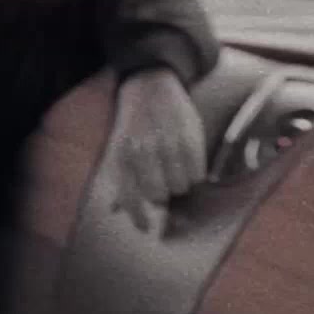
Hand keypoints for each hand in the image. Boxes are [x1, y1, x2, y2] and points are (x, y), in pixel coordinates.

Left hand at [95, 69, 207, 235]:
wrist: (149, 84)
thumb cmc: (133, 123)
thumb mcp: (117, 148)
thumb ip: (119, 179)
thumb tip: (115, 210)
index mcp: (123, 156)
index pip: (132, 197)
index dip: (140, 217)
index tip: (147, 229)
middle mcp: (143, 152)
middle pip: (161, 195)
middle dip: (164, 193)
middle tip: (165, 180)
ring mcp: (168, 144)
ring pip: (182, 186)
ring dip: (182, 183)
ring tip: (176, 166)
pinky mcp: (190, 137)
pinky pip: (199, 173)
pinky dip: (196, 172)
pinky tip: (189, 160)